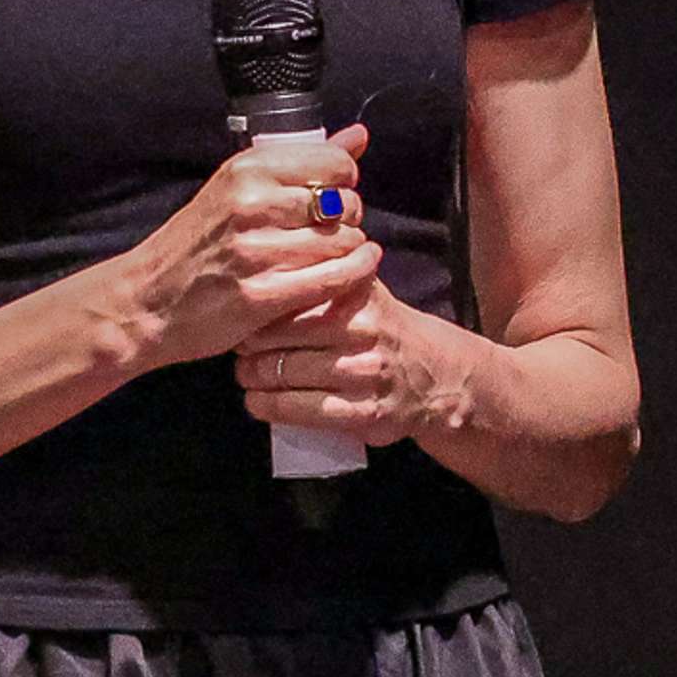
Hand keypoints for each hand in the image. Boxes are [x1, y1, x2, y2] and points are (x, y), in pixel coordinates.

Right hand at [123, 123, 375, 368]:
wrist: (146, 301)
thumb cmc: (196, 244)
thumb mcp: (239, 188)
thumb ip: (303, 162)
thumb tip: (359, 136)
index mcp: (246, 170)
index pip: (335, 162)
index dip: (345, 179)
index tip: (334, 194)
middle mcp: (251, 203)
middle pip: (345, 203)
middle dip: (349, 219)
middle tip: (332, 232)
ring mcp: (255, 250)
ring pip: (344, 242)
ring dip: (351, 251)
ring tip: (334, 256)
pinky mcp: (262, 294)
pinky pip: (335, 278)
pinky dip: (355, 275)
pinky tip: (354, 273)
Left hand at [237, 279, 467, 448]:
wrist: (436, 375)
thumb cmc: (383, 329)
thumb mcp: (362, 289)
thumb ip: (322, 273)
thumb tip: (262, 263)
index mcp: (355, 292)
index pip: (285, 296)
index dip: (255, 308)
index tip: (244, 315)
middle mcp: (361, 329)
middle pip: (275, 336)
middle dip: (248, 346)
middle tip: (240, 350)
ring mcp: (364, 373)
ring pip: (282, 374)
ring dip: (252, 378)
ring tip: (248, 376)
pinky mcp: (365, 412)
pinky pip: (299, 410)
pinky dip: (268, 407)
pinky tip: (258, 402)